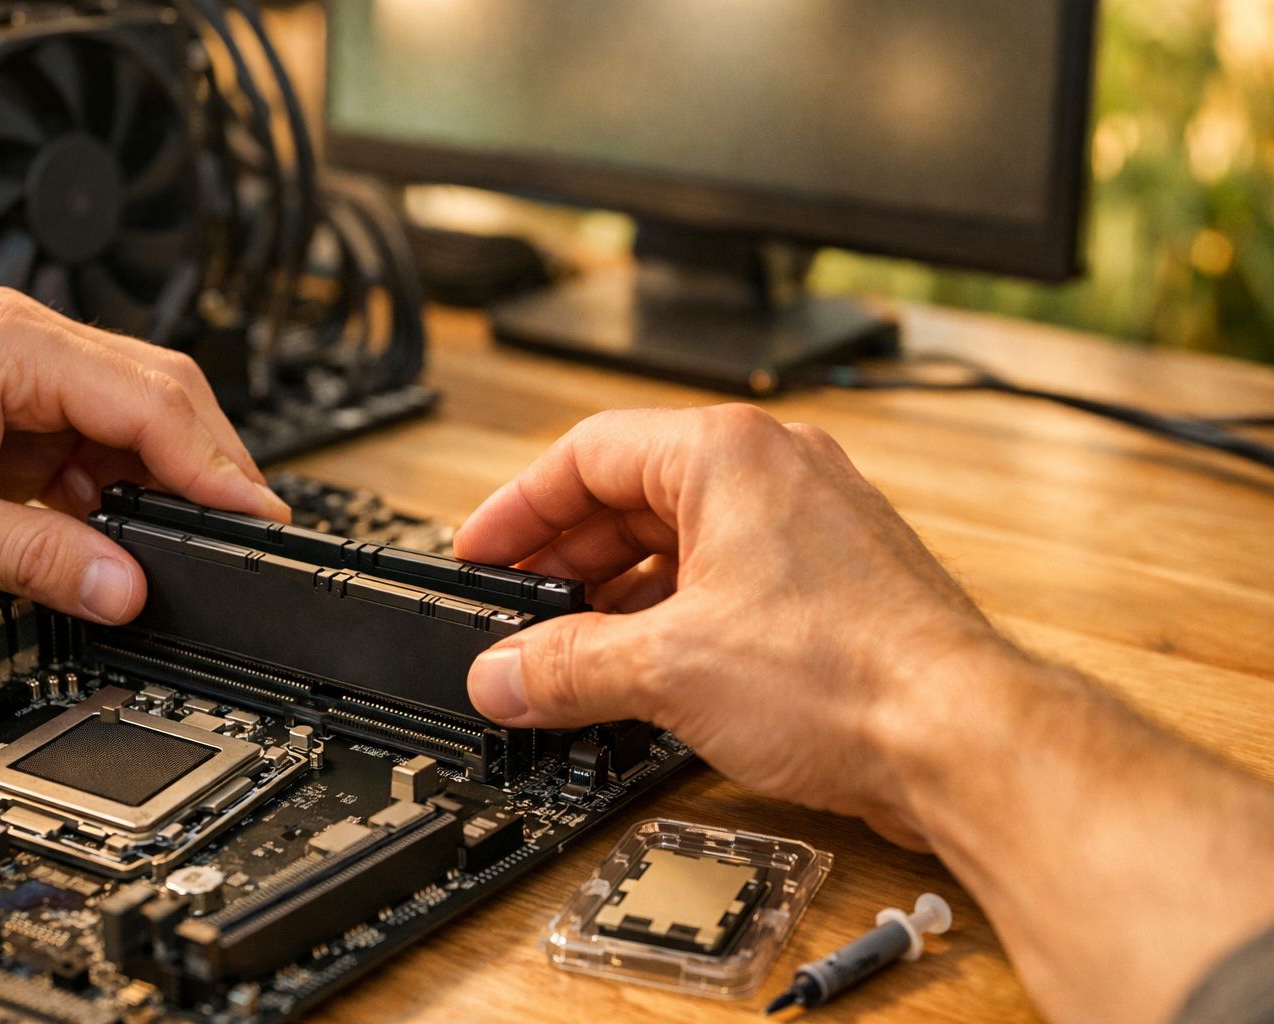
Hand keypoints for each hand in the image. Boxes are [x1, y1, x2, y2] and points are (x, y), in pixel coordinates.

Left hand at [0, 288, 288, 623]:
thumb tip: (128, 589)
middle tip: (243, 535)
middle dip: (206, 467)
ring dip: (160, 482)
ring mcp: (11, 376)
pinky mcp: (1, 412)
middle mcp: (18, 344)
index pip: (152, 399)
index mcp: (7, 345)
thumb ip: (41, 559)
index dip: (216, 466)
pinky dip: (113, 491)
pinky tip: (115, 531)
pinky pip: (88, 444)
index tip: (258, 519)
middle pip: (159, 394)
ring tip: (180, 544)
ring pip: (130, 418)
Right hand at [455, 404, 1008, 847]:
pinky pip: (724, 582)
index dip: (519, 507)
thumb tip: (503, 675)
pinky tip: (642, 673)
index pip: (587, 454)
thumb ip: (567, 667)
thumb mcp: (670, 666)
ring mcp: (808, 528)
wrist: (962, 738)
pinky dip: (672, 620)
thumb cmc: (854, 673)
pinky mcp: (829, 584)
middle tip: (518, 615)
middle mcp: (774, 474)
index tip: (482, 552)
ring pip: (679, 545)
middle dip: (566, 562)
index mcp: (729, 455)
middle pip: (631, 498)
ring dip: (616, 599)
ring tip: (569, 655)